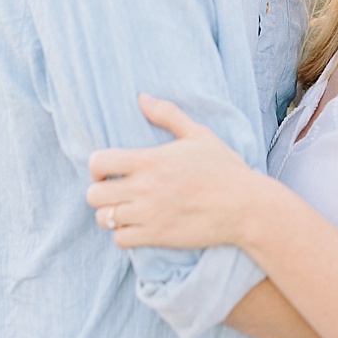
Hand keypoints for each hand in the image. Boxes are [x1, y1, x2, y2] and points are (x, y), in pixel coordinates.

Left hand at [86, 94, 257, 248]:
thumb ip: (168, 114)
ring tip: (127, 209)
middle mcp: (144, 188)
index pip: (98, 162)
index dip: (96, 167)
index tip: (108, 170)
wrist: (244, 207)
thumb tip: (142, 98)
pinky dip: (124, 234)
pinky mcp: (156, 237)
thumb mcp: (199, 134)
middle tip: (116, 191)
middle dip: (101, 191)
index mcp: (150, 160)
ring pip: (104, 218)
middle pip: (93, 194)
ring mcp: (149, 215)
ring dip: (111, 214)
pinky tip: (138, 226)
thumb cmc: (223, 168)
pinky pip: (120, 240)